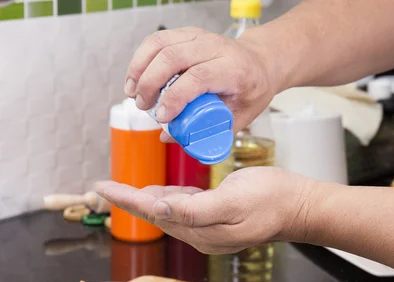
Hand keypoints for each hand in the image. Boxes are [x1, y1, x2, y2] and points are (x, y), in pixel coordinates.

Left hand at [97, 167, 316, 253]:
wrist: (300, 207)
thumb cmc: (271, 199)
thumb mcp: (232, 200)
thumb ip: (193, 208)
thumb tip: (158, 208)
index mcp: (200, 230)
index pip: (153, 212)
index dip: (125, 198)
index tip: (102, 187)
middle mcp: (199, 233)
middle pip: (154, 214)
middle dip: (128, 201)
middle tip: (104, 187)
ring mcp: (208, 227)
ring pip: (167, 211)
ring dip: (145, 199)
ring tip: (123, 189)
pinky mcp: (216, 218)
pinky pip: (183, 208)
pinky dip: (167, 198)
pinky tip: (159, 191)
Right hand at [124, 27, 277, 141]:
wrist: (261, 63)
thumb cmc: (251, 90)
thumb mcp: (238, 117)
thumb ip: (206, 131)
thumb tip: (168, 137)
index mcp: (233, 69)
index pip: (198, 78)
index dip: (175, 97)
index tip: (162, 116)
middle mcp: (216, 48)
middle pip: (173, 57)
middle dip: (150, 83)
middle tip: (142, 106)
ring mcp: (200, 37)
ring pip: (160, 44)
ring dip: (140, 68)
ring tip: (133, 92)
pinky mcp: (187, 33)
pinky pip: (157, 39)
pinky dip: (141, 57)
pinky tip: (135, 76)